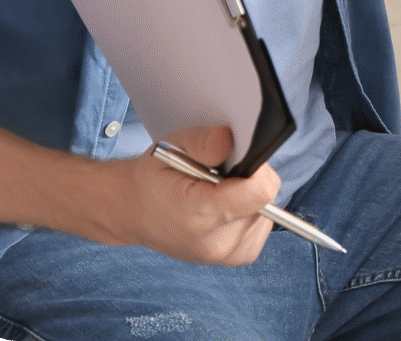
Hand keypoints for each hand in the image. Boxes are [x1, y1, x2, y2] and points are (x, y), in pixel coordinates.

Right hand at [99, 125, 279, 265]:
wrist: (134, 212)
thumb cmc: (155, 177)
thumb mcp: (172, 145)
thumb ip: (204, 141)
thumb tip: (231, 141)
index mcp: (197, 214)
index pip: (258, 193)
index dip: (258, 170)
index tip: (241, 161)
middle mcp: (213, 242)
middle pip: (265, 201)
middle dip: (251, 180)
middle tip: (223, 176)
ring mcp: (224, 256)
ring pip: (266, 213)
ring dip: (251, 198)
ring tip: (220, 192)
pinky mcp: (235, 258)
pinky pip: (262, 227)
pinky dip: (252, 213)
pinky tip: (228, 207)